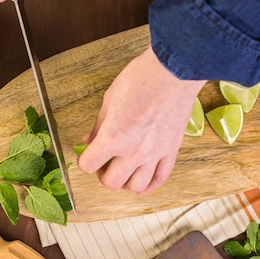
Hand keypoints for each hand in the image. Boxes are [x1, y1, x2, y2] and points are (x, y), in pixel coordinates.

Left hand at [78, 47, 206, 194]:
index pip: (88, 165)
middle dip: (103, 175)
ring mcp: (154, 154)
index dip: (85, 160)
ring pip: (136, 186)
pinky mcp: (171, 151)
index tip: (88, 154)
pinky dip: (149, 186)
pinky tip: (142, 187)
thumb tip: (89, 140)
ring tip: (123, 170)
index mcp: (113, 137)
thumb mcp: (110, 99)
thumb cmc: (141, 79)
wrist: (174, 71)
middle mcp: (133, 151)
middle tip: (105, 163)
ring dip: (125, 182)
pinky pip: (160, 178)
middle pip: (112, 182)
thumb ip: (98, 125)